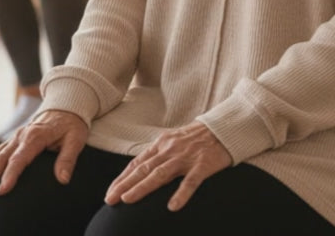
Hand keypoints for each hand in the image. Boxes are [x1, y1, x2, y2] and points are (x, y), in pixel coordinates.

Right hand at [0, 110, 87, 195]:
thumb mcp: (76, 139)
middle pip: (2, 158)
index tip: (2, 191)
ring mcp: (16, 137)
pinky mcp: (14, 140)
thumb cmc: (72, 125)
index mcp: (36, 136)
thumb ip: (68, 158)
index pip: (20, 158)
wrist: (66, 107)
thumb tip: (63, 179)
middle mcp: (21, 136)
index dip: (10, 175)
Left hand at [104, 121, 231, 211]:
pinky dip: (181, 194)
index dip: (122, 178)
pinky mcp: (203, 165)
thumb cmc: (197, 137)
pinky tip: (172, 206)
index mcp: (162, 144)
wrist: (224, 128)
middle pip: (143, 169)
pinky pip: (190, 181)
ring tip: (128, 200)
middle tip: (110, 199)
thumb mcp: (174, 141)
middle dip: (125, 185)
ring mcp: (186, 157)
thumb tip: (140, 170)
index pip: (137, 163)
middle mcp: (170, 150)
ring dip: (142, 187)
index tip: (110, 192)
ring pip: (160, 174)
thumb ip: (159, 155)